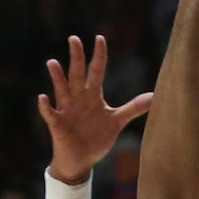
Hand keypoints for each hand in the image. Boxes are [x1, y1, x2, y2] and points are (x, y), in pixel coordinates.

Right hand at [38, 35, 151, 183]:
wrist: (81, 161)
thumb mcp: (117, 121)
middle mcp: (78, 98)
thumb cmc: (96, 138)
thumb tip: (155, 96)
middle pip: (77, 73)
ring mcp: (66, 110)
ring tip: (53, 62)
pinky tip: (43, 97)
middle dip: (77, 57)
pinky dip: (45, 106)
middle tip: (74, 38)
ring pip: (61, 89)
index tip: (100, 38)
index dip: (99, 55)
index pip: (96, 70)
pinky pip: (49, 113)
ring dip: (57, 77)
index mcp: (93, 95)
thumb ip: (134, 107)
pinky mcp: (57, 125)